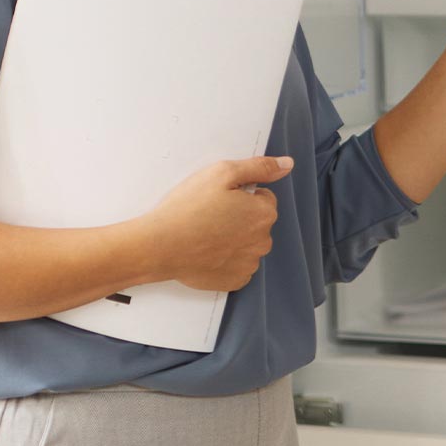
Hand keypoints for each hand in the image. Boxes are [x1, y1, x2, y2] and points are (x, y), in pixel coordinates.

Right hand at [141, 155, 291, 291]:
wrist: (159, 246)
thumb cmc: (188, 208)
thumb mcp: (222, 173)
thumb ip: (259, 167)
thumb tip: (287, 164)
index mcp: (264, 213)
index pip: (263, 198)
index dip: (240, 195)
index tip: (219, 199)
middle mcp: (263, 241)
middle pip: (256, 223)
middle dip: (239, 217)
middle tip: (209, 215)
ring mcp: (249, 263)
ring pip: (247, 245)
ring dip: (233, 239)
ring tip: (205, 234)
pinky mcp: (235, 280)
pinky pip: (237, 266)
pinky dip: (225, 260)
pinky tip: (206, 252)